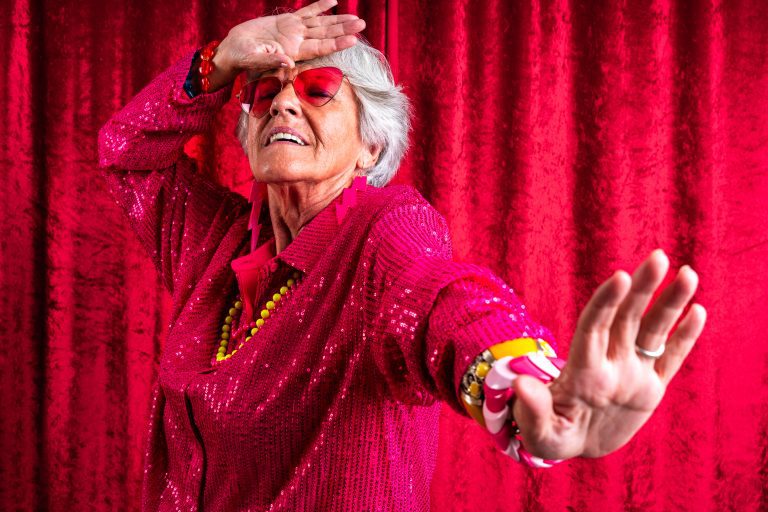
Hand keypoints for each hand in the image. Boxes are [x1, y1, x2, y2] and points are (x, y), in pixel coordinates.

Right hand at [213, 0, 364, 82]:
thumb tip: (289, 61)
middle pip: (326, 34)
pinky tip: (333, 1)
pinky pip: (306, 12)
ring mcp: (294, 31)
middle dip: (344, 29)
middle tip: (362, 24)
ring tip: (355, 17)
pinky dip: (319, 6)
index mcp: (293, 52)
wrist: (234, 50)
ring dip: (338, 20)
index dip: (337, 43)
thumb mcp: (254, 60)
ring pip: (320, 23)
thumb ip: (271, 61)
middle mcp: (297, 42)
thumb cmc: (241, 58)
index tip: (353, 40)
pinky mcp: (287, 22)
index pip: (320, 47)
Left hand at [511, 249, 706, 459]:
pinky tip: (697, 311)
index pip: (594, 329)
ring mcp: (631, 373)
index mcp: (582, 372)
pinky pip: (669, 359)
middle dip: (643, 289)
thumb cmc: (549, 435)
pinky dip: (684, 337)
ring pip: (653, 332)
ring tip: (688, 273)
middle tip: (658, 256)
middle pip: (627, 319)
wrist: (572, 442)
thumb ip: (533, 407)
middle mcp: (609, 364)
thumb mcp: (538, 430)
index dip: (605, 303)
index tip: (620, 277)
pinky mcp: (649, 388)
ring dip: (670, 303)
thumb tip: (520, 384)